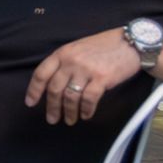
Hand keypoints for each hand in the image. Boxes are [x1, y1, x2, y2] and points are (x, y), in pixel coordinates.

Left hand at [25, 28, 141, 125]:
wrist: (132, 42)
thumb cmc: (104, 46)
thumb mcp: (78, 48)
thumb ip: (65, 63)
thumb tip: (53, 84)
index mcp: (62, 53)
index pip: (41, 74)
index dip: (34, 90)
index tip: (30, 103)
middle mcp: (71, 61)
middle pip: (54, 89)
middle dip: (52, 107)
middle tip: (52, 119)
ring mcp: (86, 70)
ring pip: (70, 97)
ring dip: (68, 112)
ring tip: (69, 120)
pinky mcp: (102, 78)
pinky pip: (89, 99)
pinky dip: (86, 110)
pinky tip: (85, 115)